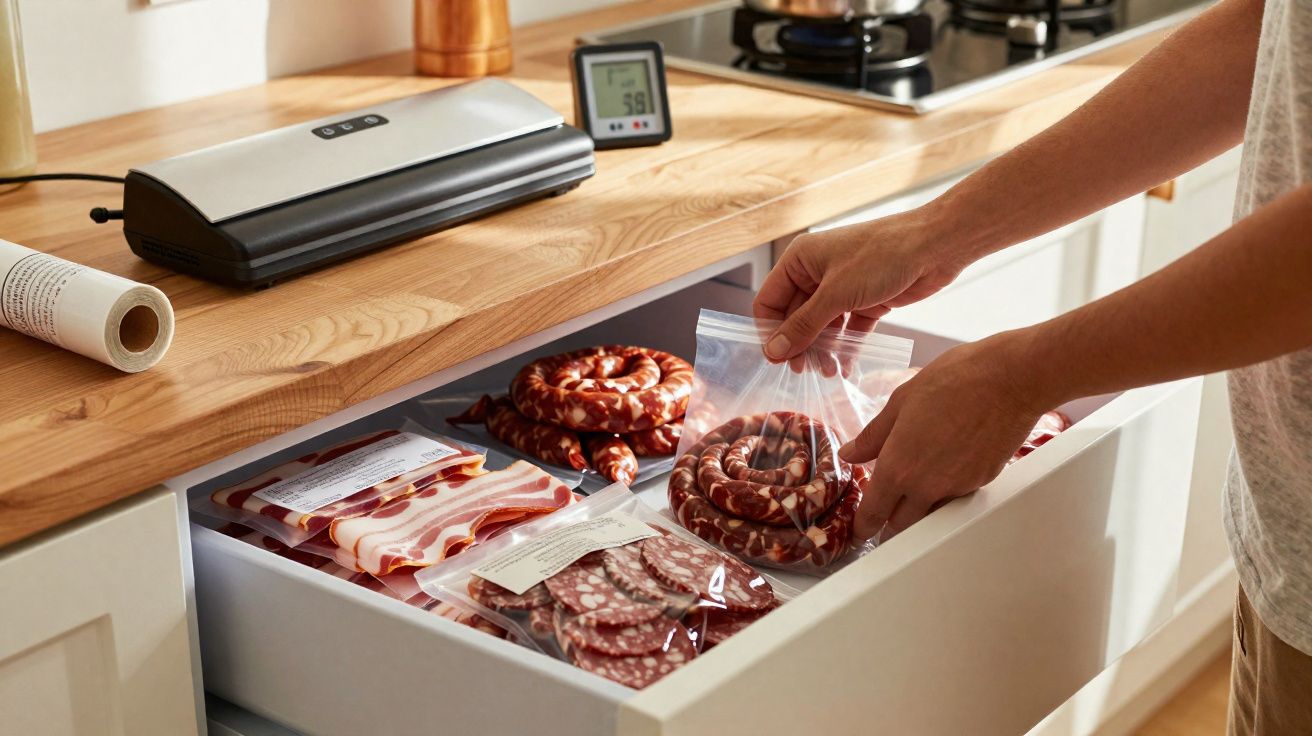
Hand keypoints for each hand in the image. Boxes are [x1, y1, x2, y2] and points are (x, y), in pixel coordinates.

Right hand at [753, 205, 971, 363]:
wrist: (935, 246)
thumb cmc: (882, 256)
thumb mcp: (836, 294)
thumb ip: (803, 325)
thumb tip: (773, 351)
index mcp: (799, 260)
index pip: (769, 301)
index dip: (770, 331)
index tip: (778, 360)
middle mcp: (816, 272)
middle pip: (795, 317)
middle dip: (799, 344)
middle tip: (804, 371)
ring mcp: (842, 287)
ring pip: (821, 326)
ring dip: (822, 350)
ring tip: (828, 372)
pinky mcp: (865, 300)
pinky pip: (847, 329)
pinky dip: (845, 348)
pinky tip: (845, 368)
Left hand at [841, 332, 1053, 538]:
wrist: (1011, 379)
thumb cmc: (955, 381)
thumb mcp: (901, 401)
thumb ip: (873, 435)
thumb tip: (850, 453)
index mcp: (899, 467)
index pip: (874, 512)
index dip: (863, 525)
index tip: (859, 529)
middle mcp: (927, 486)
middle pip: (902, 523)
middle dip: (890, 520)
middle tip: (884, 508)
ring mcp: (958, 487)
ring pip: (932, 511)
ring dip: (920, 506)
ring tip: (917, 481)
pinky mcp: (983, 481)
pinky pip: (957, 495)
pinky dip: (947, 488)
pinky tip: (948, 462)